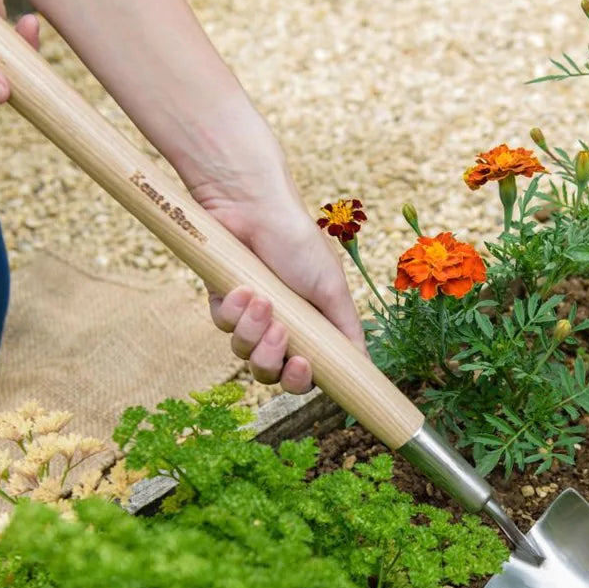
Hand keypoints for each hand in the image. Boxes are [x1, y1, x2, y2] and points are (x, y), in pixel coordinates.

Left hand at [194, 156, 366, 395]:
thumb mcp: (332, 289)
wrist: (254, 207)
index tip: (302, 366)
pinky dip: (233, 311)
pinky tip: (243, 287)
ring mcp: (250, 318)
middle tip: (279, 334)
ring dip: (252, 331)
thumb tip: (365, 369)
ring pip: (243, 353)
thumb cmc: (299, 242)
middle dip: (271, 360)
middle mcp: (282, 328)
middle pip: (270, 373)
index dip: (301, 380)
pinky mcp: (223, 303)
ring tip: (261, 300)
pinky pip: (223, 326)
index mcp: (311, 329)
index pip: (304, 374)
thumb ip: (348, 330)